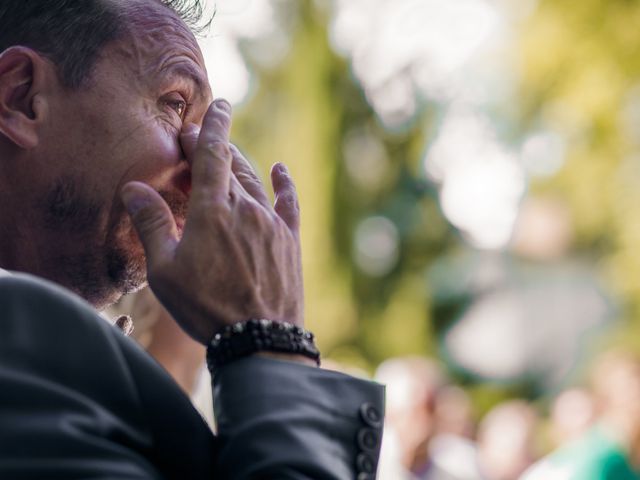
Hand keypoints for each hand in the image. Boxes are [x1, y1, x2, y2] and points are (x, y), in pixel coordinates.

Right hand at [120, 99, 303, 343]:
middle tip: (199, 136)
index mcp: (213, 210)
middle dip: (215, 145)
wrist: (259, 337)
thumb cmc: (206, 307)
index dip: (211, 126)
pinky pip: (289, 202)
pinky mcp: (289, 239)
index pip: (212, 153)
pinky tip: (280, 169)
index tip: (213, 106)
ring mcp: (271, 222)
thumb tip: (134, 187)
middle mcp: (246, 208)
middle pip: (231, 163)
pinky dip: (283, 182)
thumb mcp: (165, 270)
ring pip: (254, 181)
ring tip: (227, 152)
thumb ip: (153, 224)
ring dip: (239, 162)